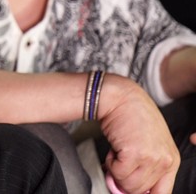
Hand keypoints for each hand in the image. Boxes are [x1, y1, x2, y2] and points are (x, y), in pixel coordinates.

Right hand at [98, 74, 179, 193]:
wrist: (120, 97)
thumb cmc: (132, 115)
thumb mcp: (150, 142)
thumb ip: (148, 166)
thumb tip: (129, 189)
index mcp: (172, 159)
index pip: (162, 193)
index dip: (142, 193)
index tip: (128, 187)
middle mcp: (165, 160)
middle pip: (139, 190)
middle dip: (124, 178)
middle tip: (120, 161)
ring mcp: (151, 157)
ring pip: (128, 184)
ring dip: (116, 170)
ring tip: (118, 152)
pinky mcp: (134, 153)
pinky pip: (117, 172)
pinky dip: (110, 163)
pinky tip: (114, 149)